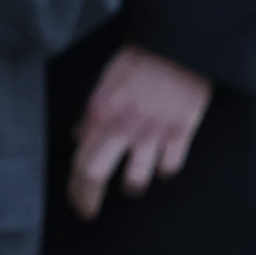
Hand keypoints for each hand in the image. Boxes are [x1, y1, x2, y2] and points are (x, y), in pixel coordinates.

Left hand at [66, 42, 212, 215]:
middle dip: (88, 201)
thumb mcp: (106, 81)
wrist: (180, 42)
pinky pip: (169, 168)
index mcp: (100, 113)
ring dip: (131, 187)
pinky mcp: (181, 132)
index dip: (74, 188)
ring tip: (130, 185)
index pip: (78, 161)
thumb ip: (91, 113)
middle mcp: (122, 126)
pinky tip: (161, 166)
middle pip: (96, 176)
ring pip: (135, 181)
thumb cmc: (142, 59)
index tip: (75, 201)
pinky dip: (164, 171)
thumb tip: (77, 138)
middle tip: (88, 212)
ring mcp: (152, 132)